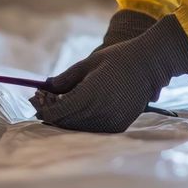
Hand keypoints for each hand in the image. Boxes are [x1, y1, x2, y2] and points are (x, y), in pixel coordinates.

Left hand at [31, 14, 187, 131]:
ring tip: (62, 104)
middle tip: (44, 102)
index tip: (37, 98)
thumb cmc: (118, 58)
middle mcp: (98, 113)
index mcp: (88, 96)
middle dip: (51, 114)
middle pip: (64, 124)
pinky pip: (93, 130)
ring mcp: (110, 122)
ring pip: (77, 129)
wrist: (150, 65)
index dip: (43, 107)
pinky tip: (81, 110)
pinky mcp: (119, 126)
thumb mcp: (89, 62)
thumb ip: (66, 77)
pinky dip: (83, 123)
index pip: (55, 113)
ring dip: (66, 120)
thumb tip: (46, 87)